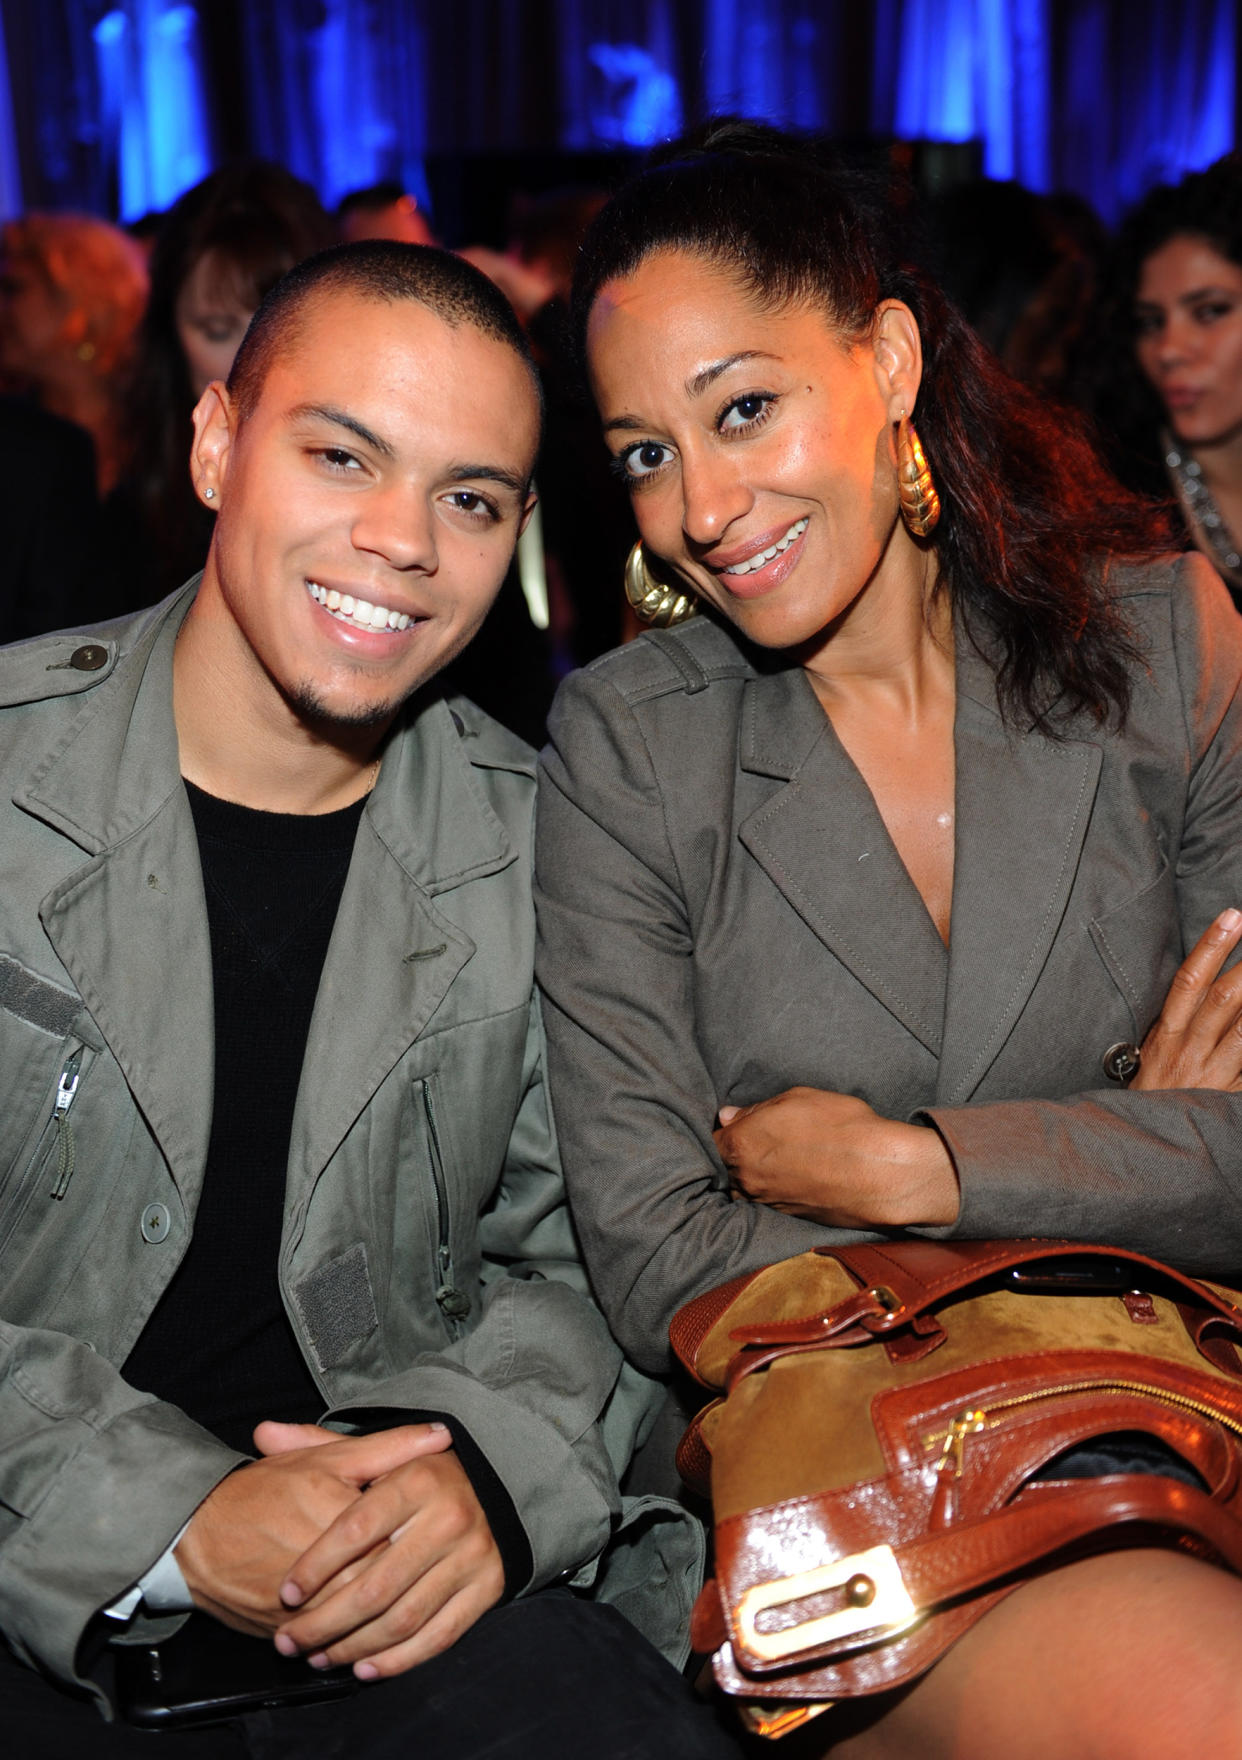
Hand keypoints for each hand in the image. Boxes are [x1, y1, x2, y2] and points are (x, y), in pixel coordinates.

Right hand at [174, 1422, 451, 1638]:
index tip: (429, 1540)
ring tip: (394, 1617)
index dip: (419, 1543)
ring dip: (378, 1627)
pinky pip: (324, 1643)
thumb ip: (389, 1448)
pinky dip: (344, 1646)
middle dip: (404, 1589)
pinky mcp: (283, 1628)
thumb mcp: (328, 1458)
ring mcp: (304, 1605)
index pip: (400, 1542)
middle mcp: (327, 1568)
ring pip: (357, 1623)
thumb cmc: (266, 1489)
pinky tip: (358, 1644)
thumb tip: (442, 1435)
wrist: (198, 1531)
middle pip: (382, 1588)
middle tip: (423, 1581)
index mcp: (343, 1519)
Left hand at [273, 1446, 504, 1679]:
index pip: (356, 1530)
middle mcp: (449, 1516)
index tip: (286, 1593)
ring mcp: (473, 1555)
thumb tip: (262, 1432)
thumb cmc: (420, 1475)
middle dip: (325, 1622)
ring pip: (403, 1618)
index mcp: (418, 1478)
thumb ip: (319, 1446)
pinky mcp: (489, 1587)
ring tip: (319, 1658)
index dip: (316, 1566)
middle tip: (290, 1640)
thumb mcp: (376, 1454)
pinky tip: (365, 1668)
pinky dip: (399, 1660)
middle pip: (375, 1585)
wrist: (499, 1484)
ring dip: (354, 1647)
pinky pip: (439, 1636)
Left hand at [714, 1085, 958, 1227]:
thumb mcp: (797, 1099)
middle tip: (756, 1140)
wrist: (880, 1172)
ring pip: (744, 1189)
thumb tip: (728, 1116)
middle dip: (734, 1155)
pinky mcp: (789, 1218)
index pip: (711, 1142)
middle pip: (723, 1168)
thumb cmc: (841, 1126)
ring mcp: (767, 1203)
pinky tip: (793, 1176)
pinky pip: (768, 1202)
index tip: (732, 1126)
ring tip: (776, 1160)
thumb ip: (756, 1109)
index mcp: (741, 1145)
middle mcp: (747, 1179)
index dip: (721, 1133)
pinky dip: (774, 1190)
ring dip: (752, 1176)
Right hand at [1133, 908, 1241, 1090]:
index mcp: (1167, 1035)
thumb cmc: (1149, 1098)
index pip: (1189, 981)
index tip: (1232, 917)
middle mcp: (1190, 1051)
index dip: (1211, 946)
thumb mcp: (1153, 1055)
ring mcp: (1214, 1075)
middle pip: (1223, 998)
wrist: (1144, 1150)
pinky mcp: (1230, 1097)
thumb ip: (1177, 1025)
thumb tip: (1199, 986)